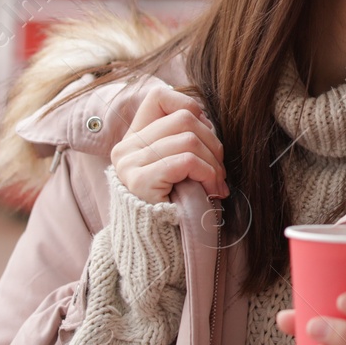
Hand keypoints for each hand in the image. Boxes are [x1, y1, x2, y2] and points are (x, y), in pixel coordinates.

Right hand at [109, 79, 227, 204]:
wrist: (156, 248)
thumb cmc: (175, 204)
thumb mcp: (177, 165)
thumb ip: (183, 139)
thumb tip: (208, 119)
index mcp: (134, 137)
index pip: (160, 96)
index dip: (189, 107)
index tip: (204, 135)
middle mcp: (126, 147)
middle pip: (184, 118)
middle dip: (213, 142)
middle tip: (219, 170)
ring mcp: (130, 163)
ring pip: (189, 138)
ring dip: (214, 163)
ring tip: (216, 184)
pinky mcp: (140, 181)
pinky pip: (186, 161)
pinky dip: (207, 174)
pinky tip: (211, 191)